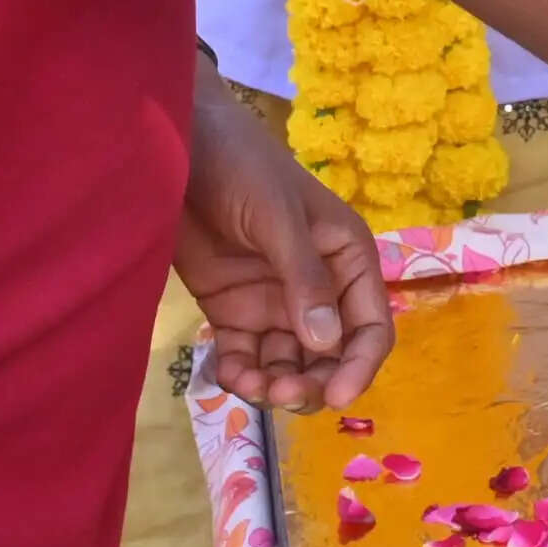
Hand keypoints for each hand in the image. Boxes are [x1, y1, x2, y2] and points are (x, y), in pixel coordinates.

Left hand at [173, 68, 393, 410]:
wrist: (178, 147)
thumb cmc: (242, 167)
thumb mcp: (278, 217)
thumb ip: (303, 278)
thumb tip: (328, 343)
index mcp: (346, 260)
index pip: (369, 326)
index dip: (359, 365)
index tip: (338, 399)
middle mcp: (317, 288)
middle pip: (329, 356)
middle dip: (312, 382)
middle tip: (281, 393)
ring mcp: (274, 302)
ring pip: (287, 364)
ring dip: (275, 383)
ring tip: (250, 387)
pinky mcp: (232, 311)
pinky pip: (246, 357)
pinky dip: (241, 375)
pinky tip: (229, 376)